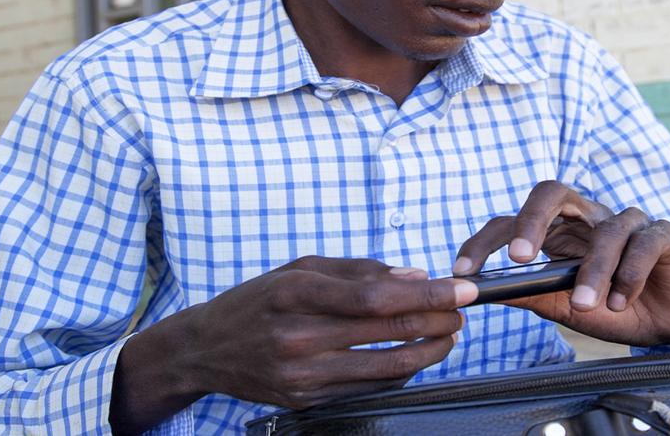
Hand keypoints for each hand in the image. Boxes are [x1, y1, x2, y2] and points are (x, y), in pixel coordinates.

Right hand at [110, 257, 476, 433]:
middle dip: (438, 321)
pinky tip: (414, 356)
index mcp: (298, 292)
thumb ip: (360, 270)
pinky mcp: (306, 401)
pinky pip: (368, 388)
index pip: (377, 296)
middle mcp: (298, 336)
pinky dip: (400, 372)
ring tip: (448, 335)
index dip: (428, 294)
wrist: (206, 349)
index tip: (463, 290)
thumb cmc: (259, 299)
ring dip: (429, 351)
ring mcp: (302, 375)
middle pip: (389, 332)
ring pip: (387, 368)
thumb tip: (416, 275)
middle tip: (463, 312)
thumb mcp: (301, 269)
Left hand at [452, 181, 669, 349]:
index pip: (513, 221)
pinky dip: (629, 273)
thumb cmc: (612, 308)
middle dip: (531, 221)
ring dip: (593, 272)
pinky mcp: (663, 234)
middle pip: (553, 192)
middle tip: (520, 259)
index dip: (484, 241)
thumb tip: (477, 290)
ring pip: (604, 230)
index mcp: (558, 230)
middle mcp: (588, 217)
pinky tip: (621, 301)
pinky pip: (643, 242)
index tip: (463, 270)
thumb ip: (526, 293)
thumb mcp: (561, 305)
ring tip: (586, 306)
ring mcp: (627, 222)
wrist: (668, 326)